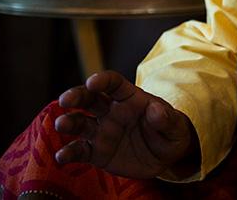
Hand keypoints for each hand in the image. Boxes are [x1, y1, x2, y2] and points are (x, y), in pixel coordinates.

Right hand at [53, 70, 200, 179]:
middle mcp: (111, 111)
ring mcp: (102, 131)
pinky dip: (69, 153)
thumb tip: (156, 109)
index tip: (93, 82)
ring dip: (69, 122)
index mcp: (130, 98)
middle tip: (65, 99)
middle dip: (76, 96)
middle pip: (90, 99)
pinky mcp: (96, 152)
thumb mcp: (175, 127)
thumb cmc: (170, 133)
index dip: (103, 80)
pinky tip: (61, 157)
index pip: (114, 84)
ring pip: (80, 123)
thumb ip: (166, 118)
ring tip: (61, 124)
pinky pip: (80, 151)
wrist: (165, 157)